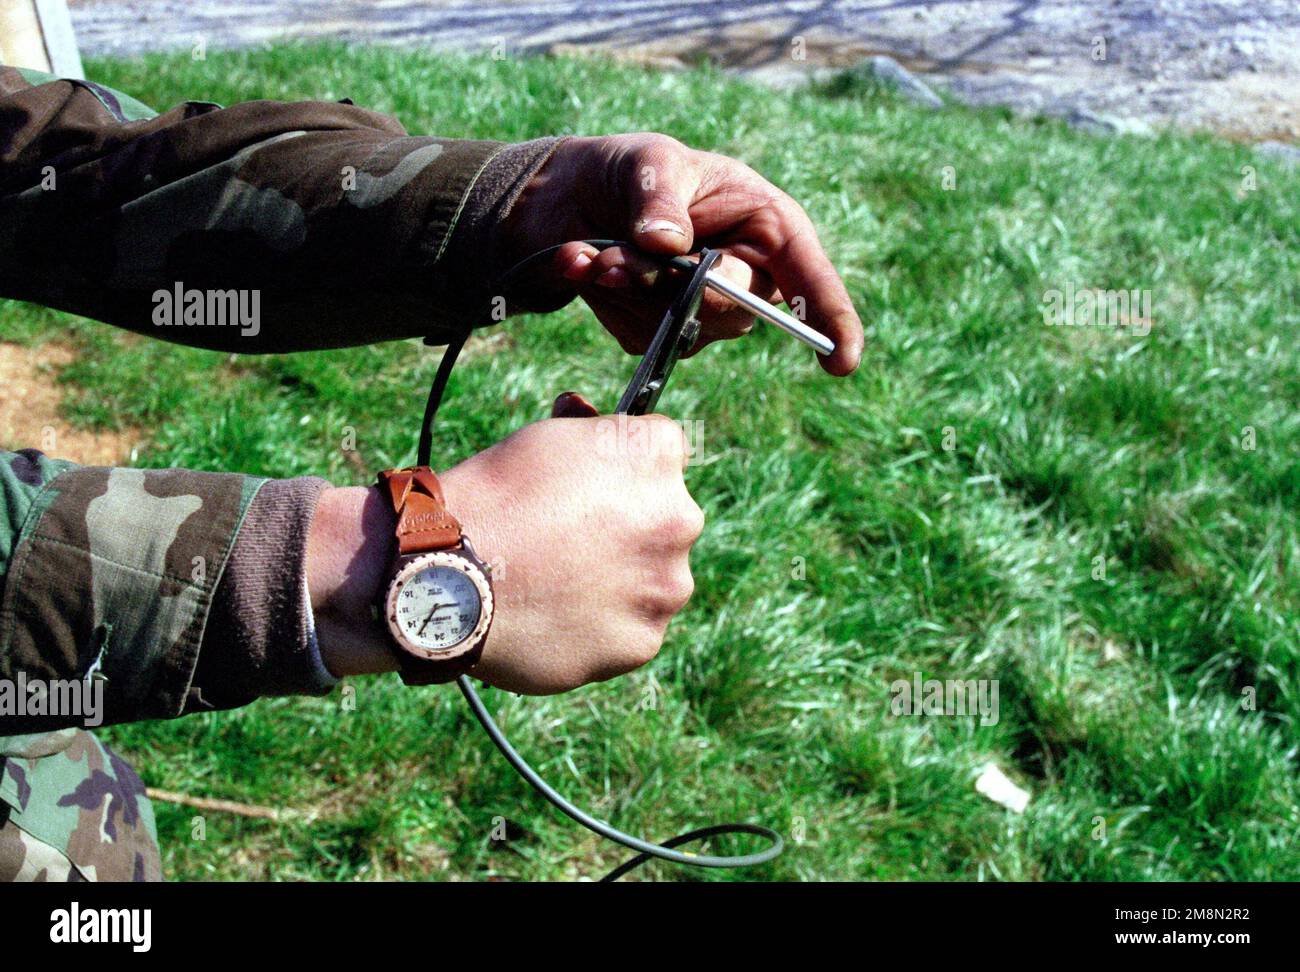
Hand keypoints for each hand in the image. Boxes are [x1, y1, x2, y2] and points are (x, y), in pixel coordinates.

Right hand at [307, 393, 702, 694]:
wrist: (450, 572)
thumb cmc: (494, 496)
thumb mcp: (546, 436)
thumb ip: (590, 428)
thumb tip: (591, 417)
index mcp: (658, 456)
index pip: (662, 456)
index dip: (624, 470)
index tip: (593, 489)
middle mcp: (680, 519)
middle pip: (667, 523)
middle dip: (630, 531)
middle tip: (569, 542)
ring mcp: (665, 587)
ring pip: (654, 583)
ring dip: (622, 583)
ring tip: (557, 584)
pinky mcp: (641, 641)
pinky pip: (631, 632)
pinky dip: (603, 628)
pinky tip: (558, 616)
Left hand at [502, 133, 863, 376]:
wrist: (575, 196)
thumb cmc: (634, 170)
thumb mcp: (650, 162)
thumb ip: (659, 198)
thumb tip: (667, 244)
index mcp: (769, 228)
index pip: (810, 280)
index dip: (831, 320)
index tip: (842, 362)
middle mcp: (747, 278)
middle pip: (730, 309)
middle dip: (670, 285)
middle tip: (614, 258)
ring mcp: (704, 313)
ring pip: (677, 326)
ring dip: (626, 289)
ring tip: (588, 251)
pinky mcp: (660, 334)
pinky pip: (636, 334)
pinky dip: (601, 297)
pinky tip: (578, 261)